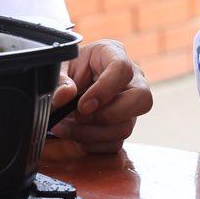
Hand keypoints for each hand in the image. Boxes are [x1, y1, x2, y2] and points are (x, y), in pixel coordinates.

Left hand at [45, 39, 152, 156]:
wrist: (68, 85)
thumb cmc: (68, 70)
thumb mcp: (58, 68)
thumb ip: (58, 80)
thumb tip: (64, 95)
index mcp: (113, 54)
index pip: (122, 69)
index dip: (104, 90)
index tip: (82, 105)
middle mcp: (130, 79)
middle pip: (141, 99)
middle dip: (108, 115)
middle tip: (80, 117)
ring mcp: (130, 105)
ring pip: (126, 127)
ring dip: (93, 134)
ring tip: (65, 128)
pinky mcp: (124, 125)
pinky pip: (116, 142)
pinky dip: (92, 144)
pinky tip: (75, 134)